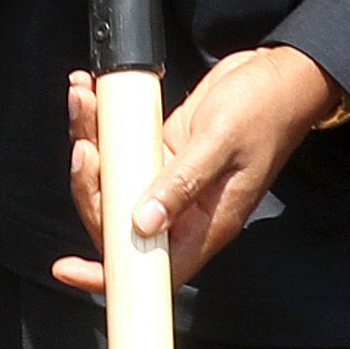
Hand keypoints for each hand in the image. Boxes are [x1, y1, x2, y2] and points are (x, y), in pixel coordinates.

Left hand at [55, 44, 336, 287]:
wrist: (281, 75)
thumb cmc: (265, 108)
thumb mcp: (221, 142)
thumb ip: (183, 183)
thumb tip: (143, 224)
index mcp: (205, 223)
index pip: (151, 268)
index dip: (107, 273)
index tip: (67, 269)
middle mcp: (184, 209)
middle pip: (116, 220)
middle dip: (89, 185)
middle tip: (84, 147)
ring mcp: (169, 180)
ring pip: (112, 181)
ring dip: (88, 142)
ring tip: (82, 100)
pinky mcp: (161, 152)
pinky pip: (119, 151)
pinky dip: (99, 124)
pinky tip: (89, 93)